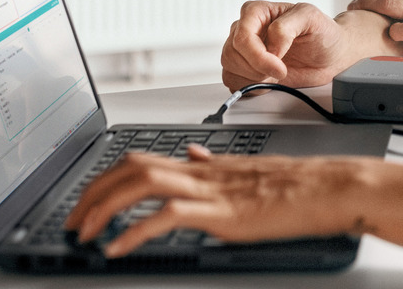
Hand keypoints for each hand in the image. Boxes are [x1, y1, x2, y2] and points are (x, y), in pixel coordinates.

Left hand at [65, 146, 368, 256]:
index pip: (142, 159)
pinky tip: (118, 248)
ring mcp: (211, 190)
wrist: (329, 187)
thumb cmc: (298, 185)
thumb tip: (190, 154)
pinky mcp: (222, 212)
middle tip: (73, 220)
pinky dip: (136, 231)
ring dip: (104, 207)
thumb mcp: (246, 170)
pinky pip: (168, 217)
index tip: (87, 201)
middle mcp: (202, 172)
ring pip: (143, 183)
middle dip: (93, 192)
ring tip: (84, 232)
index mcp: (205, 165)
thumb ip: (213, 164)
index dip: (106, 178)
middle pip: (132, 167)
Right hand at [220, 1, 351, 89]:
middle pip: (232, 54)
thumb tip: (270, 46)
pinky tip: (270, 80)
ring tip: (277, 72)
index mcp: (256, 12)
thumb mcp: (310, 17)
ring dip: (255, 78)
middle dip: (258, 69)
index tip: (280, 65)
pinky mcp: (245, 69)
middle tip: (281, 70)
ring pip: (230, 68)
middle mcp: (246, 29)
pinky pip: (233, 82)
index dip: (258, 56)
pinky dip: (252, 87)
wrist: (330, 55)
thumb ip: (286, 27)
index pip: (242, 36)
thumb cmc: (321, 32)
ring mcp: (244, 50)